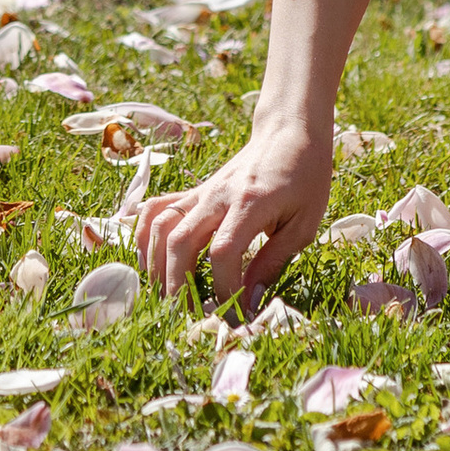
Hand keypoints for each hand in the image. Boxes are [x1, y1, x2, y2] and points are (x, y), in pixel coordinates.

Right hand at [133, 117, 333, 312]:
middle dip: (180, 286)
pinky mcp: (193, 192)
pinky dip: (144, 235)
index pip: (223, 252)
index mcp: (250, 203)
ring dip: (157, 265)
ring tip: (167, 297)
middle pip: (181, 242)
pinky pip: (156, 210)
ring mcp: (200, 192)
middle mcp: (217, 196)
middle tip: (191, 317)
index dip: (225, 289)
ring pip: (161, 226)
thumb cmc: (305, 178)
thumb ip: (274, 261)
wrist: (288, 133)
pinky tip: (148, 261)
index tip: (237, 315)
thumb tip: (249, 301)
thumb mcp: (304, 224)